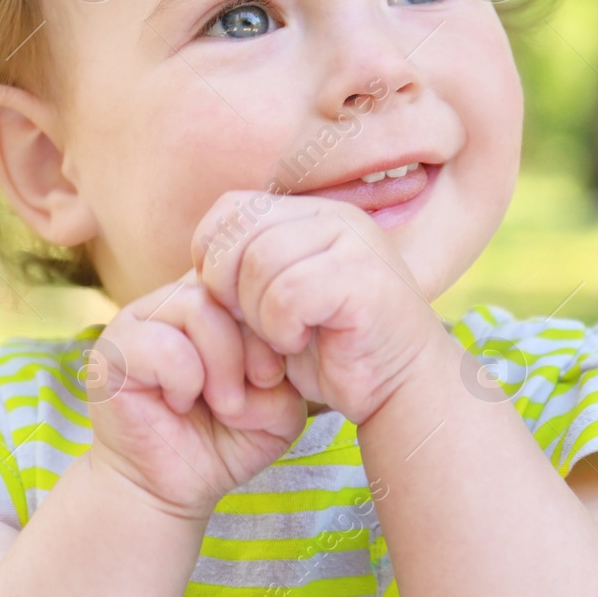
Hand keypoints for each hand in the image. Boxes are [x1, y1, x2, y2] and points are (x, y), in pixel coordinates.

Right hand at [82, 269, 307, 521]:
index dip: (274, 324)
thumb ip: (288, 371)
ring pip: (200, 308)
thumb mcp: (279, 406)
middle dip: (253, 349)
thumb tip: (267, 358)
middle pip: (231, 287)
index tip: (273, 376)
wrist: (170, 487)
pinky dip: (185, 381)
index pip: (254, 275)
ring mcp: (140, 317)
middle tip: (245, 399)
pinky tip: (177, 403)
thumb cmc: (223, 439)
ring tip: (219, 405)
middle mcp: (177, 295)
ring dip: (223, 367)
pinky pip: (165, 344)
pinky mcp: (113, 348)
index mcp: (216, 298)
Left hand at [191, 191, 446, 425]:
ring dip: (257, 314)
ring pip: (260, 262)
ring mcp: (355, 243)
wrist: (399, 389)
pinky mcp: (363, 279)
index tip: (226, 301)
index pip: (231, 207)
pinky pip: (286, 294)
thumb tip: (198, 255)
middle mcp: (337, 217)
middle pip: (240, 232)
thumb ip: (245, 268)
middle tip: (252, 327)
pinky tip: (300, 344)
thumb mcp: (276, 300)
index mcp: (314, 213)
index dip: (212, 255)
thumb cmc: (332, 351)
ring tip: (282, 338)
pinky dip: (280, 329)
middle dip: (228, 288)